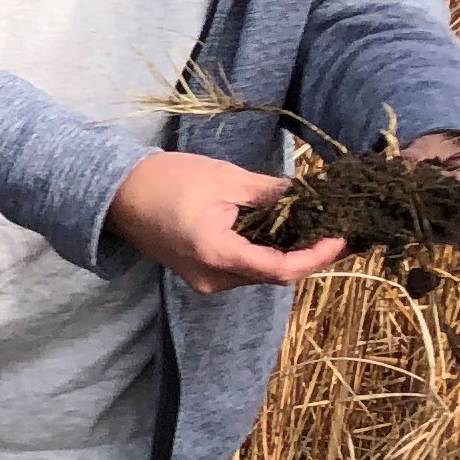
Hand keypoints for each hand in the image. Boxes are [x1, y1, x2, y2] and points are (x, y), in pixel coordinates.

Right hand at [106, 150, 346, 295]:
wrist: (116, 193)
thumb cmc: (167, 180)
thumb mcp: (227, 179)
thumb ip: (272, 194)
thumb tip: (310, 197)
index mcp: (219, 255)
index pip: (282, 269)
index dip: (317, 257)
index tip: (342, 237)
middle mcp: (213, 279)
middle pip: (274, 275)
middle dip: (308, 255)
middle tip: (338, 228)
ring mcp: (205, 280)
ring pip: (260, 273)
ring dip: (288, 254)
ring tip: (316, 227)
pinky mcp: (201, 272)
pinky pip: (243, 268)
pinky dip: (265, 253)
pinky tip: (282, 232)